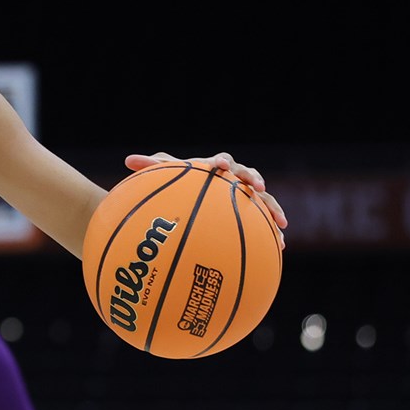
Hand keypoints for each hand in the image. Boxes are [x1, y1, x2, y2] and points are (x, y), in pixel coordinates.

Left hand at [126, 150, 287, 247]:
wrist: (190, 194)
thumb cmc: (175, 184)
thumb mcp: (163, 177)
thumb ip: (150, 167)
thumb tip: (128, 160)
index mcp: (215, 168)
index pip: (221, 161)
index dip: (222, 162)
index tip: (219, 166)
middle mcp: (233, 179)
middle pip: (248, 176)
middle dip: (254, 181)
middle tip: (258, 187)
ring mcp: (244, 196)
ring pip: (264, 200)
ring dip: (273, 209)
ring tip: (281, 223)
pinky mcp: (250, 214)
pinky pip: (264, 223)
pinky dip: (272, 233)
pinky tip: (280, 248)